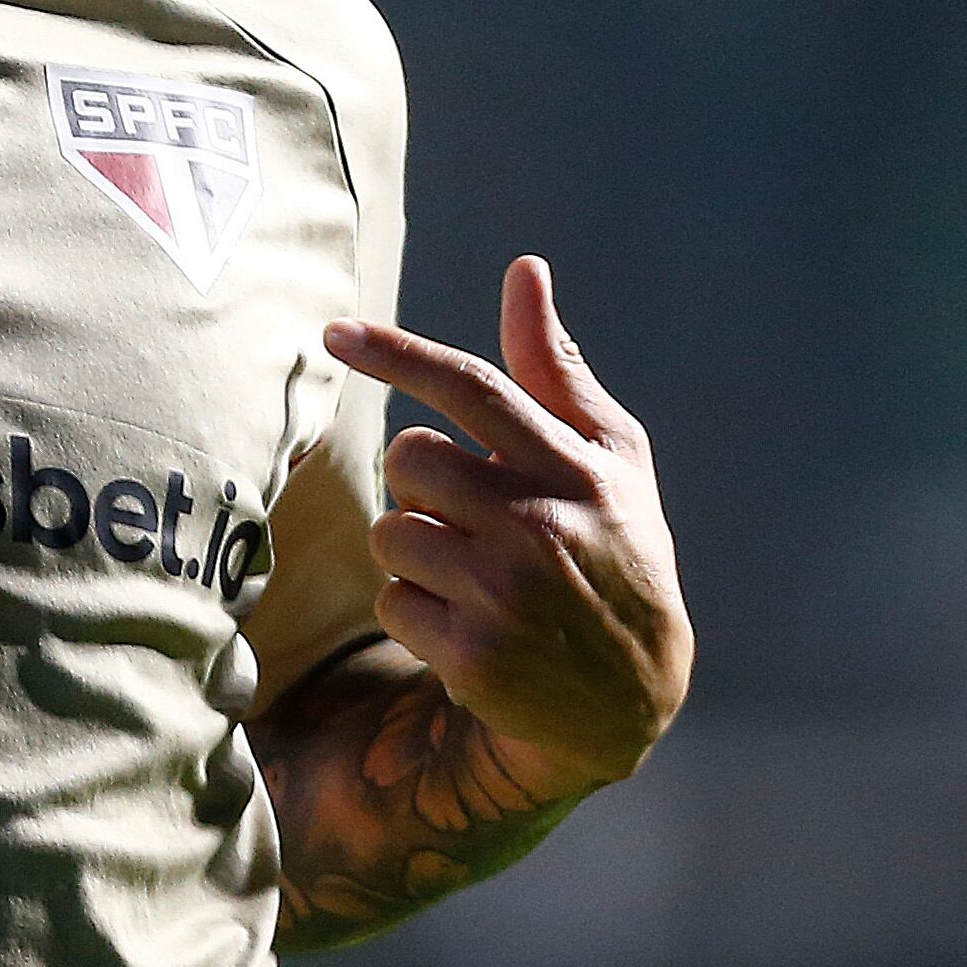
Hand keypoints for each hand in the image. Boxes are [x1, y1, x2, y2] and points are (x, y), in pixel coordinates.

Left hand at [321, 257, 688, 802]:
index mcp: (577, 466)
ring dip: (416, 551)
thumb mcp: (611, 460)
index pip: (473, 388)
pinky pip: (390, 601)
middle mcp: (543, 524)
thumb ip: (556, 370)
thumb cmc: (613, 549)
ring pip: (391, 532)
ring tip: (476, 575)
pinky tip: (469, 624)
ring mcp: (507, 593)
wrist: (631, 697)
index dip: (398, 353)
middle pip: (409, 458)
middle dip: (421, 481)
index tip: (334, 332)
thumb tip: (524, 269)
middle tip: (469, 514)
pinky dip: (415, 611)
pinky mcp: (474, 656)